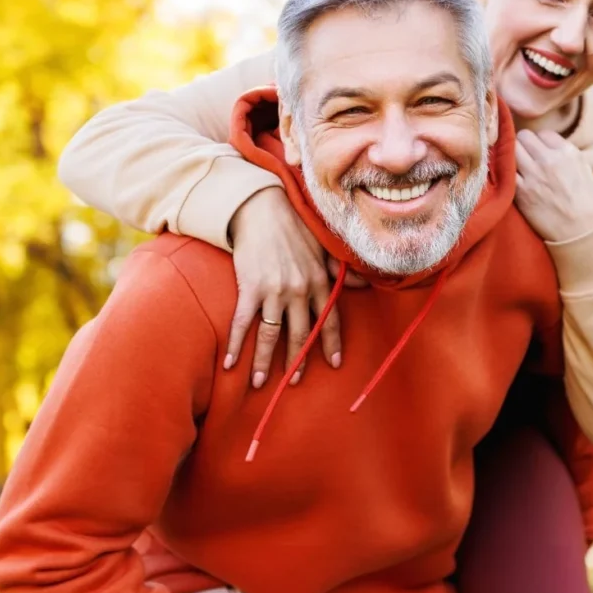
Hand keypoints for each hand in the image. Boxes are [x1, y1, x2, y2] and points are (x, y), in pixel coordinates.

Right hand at [226, 187, 365, 387]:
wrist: (261, 208)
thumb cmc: (294, 225)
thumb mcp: (323, 247)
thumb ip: (339, 270)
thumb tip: (363, 284)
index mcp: (320, 282)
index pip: (329, 320)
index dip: (331, 343)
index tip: (335, 363)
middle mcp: (301, 291)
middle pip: (300, 334)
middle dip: (297, 361)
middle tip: (294, 382)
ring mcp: (275, 291)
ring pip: (272, 336)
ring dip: (265, 362)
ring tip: (260, 384)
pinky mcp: (251, 288)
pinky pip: (243, 323)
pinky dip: (236, 345)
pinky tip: (230, 363)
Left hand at [515, 130, 592, 242]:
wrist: (581, 231)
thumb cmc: (585, 201)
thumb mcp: (583, 168)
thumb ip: (564, 153)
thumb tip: (545, 144)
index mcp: (568, 153)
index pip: (543, 133)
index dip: (540, 142)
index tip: (540, 152)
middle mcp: (550, 160)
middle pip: (523, 137)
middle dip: (523, 145)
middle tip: (525, 157)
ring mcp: (534, 176)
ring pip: (512, 150)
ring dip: (513, 156)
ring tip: (518, 167)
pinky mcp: (521, 192)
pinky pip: (505, 171)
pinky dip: (507, 172)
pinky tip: (512, 179)